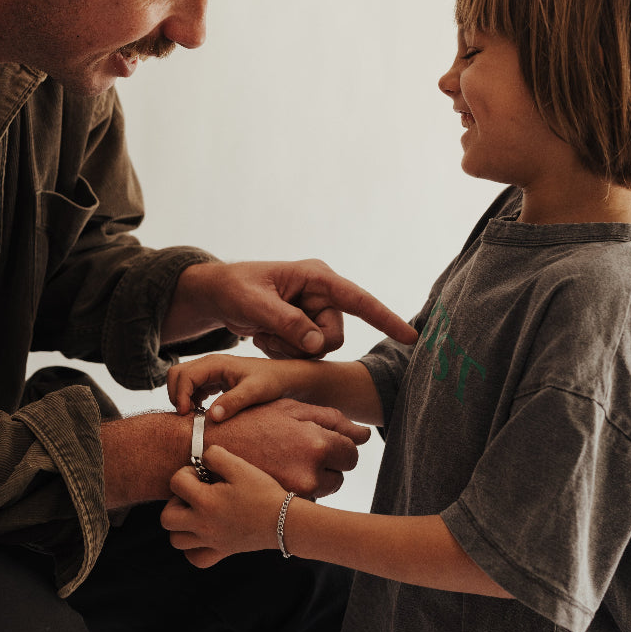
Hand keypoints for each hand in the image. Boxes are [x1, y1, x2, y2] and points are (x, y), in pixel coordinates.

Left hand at [161, 445, 287, 566]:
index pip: (175, 482)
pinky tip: (204, 533)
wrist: (286, 522)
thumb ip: (215, 456)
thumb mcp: (240, 466)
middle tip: (194, 494)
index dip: (186, 472)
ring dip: (180, 525)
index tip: (203, 473)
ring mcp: (211, 541)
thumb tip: (202, 458)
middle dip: (175, 502)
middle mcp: (203, 525)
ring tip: (197, 512)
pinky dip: (193, 548)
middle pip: (166, 518)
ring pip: (176, 540)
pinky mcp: (222, 552)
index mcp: (205, 502)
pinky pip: (195, 558)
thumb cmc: (264, 492)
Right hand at [168, 355, 303, 417]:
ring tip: (195, 417)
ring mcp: (209, 372)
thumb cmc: (271, 382)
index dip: (180, 395)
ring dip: (181, 398)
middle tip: (188, 417)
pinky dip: (189, 400)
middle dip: (176, 395)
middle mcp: (209, 364)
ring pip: (181, 381)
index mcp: (215, 363)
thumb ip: (234, 402)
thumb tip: (211, 416)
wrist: (283, 378)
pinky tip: (202, 412)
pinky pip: (190, 388)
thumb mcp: (255, 392)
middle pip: (176, 374)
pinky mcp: (212, 380)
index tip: (187, 415)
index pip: (183, 375)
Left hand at [170, 259, 416, 359]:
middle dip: (303, 343)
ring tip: (264, 332)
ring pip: (320, 349)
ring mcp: (314, 311)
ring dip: (289, 349)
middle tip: (271, 333)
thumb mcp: (256, 304)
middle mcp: (322, 293)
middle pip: (333, 336)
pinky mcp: (305, 326)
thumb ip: (288, 323)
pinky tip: (264, 336)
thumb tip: (317, 344)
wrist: (218, 295)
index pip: (359, 300)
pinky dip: (283, 351)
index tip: (412, 338)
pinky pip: (306, 354)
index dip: (386, 320)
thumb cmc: (234, 289)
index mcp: (317, 277)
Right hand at [202, 397, 367, 498]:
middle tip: (300, 453)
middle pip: (340, 476)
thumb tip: (365, 434)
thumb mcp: (288, 409)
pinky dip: (293, 492)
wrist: (202, 448)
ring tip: (284, 463)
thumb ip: (331, 419)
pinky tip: (275, 476)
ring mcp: (295, 495)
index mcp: (316, 443)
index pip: (352, 453)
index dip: (340, 447)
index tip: (325, 444)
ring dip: (312, 480)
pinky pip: (302, 503)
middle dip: (327, 466)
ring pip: (322, 492)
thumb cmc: (247, 421)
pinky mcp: (279, 508)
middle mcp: (310, 473)